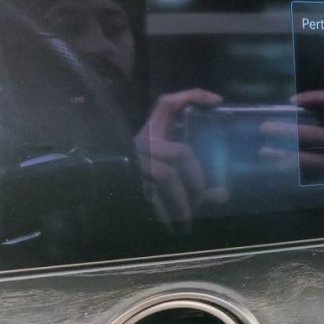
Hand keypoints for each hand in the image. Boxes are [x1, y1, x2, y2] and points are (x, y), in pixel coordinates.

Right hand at [135, 89, 228, 222]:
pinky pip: (154, 199)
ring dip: (185, 201)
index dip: (193, 96)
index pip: (168, 104)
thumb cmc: (141, 183)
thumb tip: (224, 195)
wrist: (100, 197)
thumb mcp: (170, 178)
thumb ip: (196, 184)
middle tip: (203, 196)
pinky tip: (176, 227)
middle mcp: (142, 144)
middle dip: (197, 178)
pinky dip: (169, 215)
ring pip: (168, 176)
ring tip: (189, 219)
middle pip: (181, 153)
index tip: (218, 100)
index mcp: (151, 133)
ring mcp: (134, 163)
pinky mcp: (127, 182)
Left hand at [259, 91, 323, 203]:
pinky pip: (322, 186)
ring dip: (288, 158)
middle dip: (290, 131)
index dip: (316, 97)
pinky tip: (280, 180)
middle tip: (266, 129)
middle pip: (321, 135)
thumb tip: (289, 119)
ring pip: (318, 162)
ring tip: (266, 153)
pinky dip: (299, 183)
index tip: (291, 102)